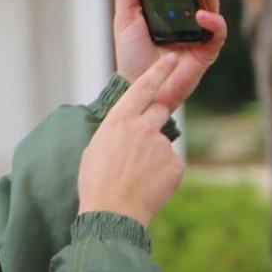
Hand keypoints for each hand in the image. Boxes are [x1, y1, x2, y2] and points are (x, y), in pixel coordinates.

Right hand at [79, 54, 184, 225]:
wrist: (112, 213)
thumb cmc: (96, 183)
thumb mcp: (95, 148)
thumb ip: (116, 132)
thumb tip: (127, 129)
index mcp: (119, 120)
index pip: (143, 87)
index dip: (159, 71)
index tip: (172, 58)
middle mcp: (143, 127)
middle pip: (159, 111)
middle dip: (153, 121)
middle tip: (140, 144)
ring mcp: (161, 146)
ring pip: (162, 144)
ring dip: (153, 157)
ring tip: (136, 178)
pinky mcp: (175, 164)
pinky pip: (171, 164)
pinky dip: (162, 174)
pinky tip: (148, 187)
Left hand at [113, 0, 227, 110]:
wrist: (136, 86)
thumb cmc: (132, 54)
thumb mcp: (126, 16)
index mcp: (171, 8)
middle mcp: (188, 18)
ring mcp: (199, 34)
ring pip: (214, 5)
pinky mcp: (206, 51)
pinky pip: (217, 33)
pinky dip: (213, 22)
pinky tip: (201, 15)